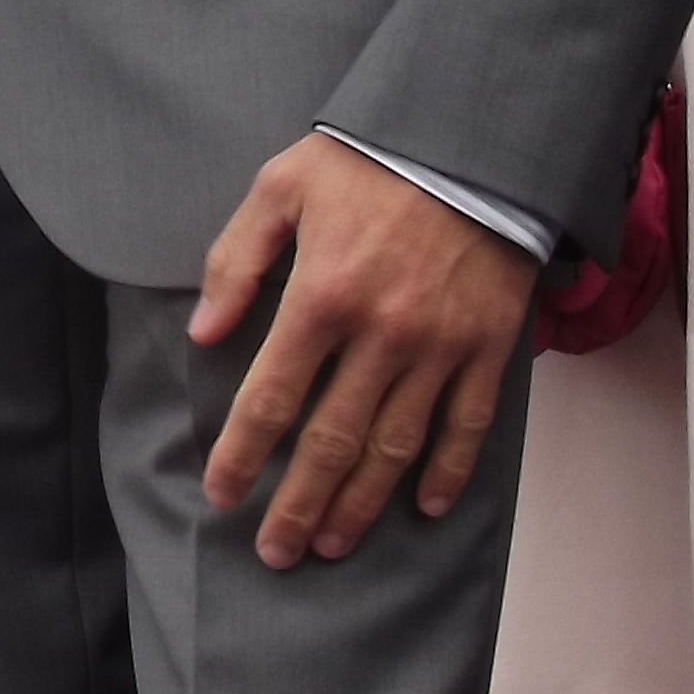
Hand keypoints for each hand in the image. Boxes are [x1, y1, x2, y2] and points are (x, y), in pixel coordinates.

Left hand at [191, 134, 537, 569]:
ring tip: (334, 543)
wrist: (469, 142)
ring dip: (362, 503)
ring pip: (396, 448)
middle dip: (299, 504)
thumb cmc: (364, 160)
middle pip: (332, 441)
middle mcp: (381, 334)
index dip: (243, 453)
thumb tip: (205, 333)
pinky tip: (425, 508)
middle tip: (276, 552)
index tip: (223, 495)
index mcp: (320, 295)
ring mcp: (440, 347)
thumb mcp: (280, 187)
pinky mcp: (488, 348)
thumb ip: (236, 261)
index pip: (272, 397)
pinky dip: (448, 472)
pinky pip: (468, 425)